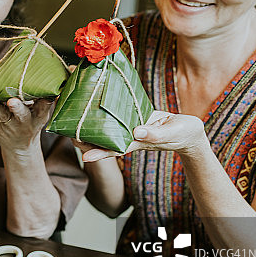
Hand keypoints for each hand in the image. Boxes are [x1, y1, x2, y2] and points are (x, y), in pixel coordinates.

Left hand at [0, 96, 53, 153]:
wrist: (20, 146)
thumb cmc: (32, 121)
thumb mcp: (41, 113)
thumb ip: (42, 99)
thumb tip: (48, 77)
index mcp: (39, 116)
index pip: (44, 107)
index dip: (46, 99)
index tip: (48, 92)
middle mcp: (25, 121)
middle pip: (22, 114)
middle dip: (17, 108)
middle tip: (12, 102)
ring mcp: (10, 122)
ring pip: (2, 114)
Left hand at [81, 110, 208, 161]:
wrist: (188, 130)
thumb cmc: (182, 135)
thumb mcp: (172, 134)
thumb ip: (156, 135)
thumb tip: (137, 132)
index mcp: (137, 142)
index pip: (114, 150)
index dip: (99, 153)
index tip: (84, 157)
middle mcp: (129, 135)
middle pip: (104, 139)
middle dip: (87, 138)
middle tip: (67, 132)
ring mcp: (131, 126)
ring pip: (108, 125)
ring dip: (92, 122)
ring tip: (72, 115)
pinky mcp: (134, 116)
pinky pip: (117, 113)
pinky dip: (106, 109)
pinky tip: (94, 100)